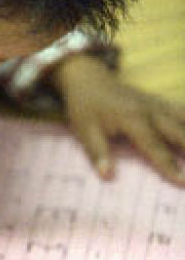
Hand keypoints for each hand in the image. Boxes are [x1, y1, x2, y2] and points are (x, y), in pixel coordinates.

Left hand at [52, 55, 184, 185]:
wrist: (87, 78)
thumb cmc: (84, 107)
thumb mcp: (85, 130)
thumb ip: (98, 153)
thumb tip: (107, 176)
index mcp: (133, 119)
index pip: (155, 147)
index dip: (169, 165)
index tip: (182, 181)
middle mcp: (150, 110)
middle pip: (179, 132)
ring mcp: (156, 103)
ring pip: (184, 118)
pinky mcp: (157, 101)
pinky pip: (180, 109)